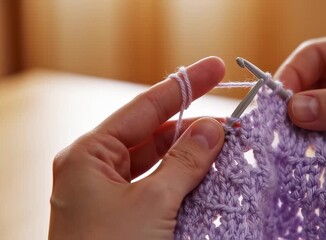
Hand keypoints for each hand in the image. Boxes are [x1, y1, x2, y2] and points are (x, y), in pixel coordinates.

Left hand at [49, 57, 224, 238]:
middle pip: (153, 132)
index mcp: (89, 155)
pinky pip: (159, 183)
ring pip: (159, 159)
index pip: (145, 108)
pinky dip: (185, 176)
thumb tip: (212, 127)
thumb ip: (184, 161)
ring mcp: (110, 192)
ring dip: (193, 152)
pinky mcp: (125, 213)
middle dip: (193, 124)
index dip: (184, 85)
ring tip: (228, 142)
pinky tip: (210, 169)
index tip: (215, 67)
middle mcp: (97, 168)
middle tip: (231, 119)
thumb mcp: (152, 204)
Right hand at [274, 30, 325, 160]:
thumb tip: (295, 109)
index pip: (318, 54)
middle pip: (313, 83)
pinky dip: (316, 145)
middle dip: (294, 102)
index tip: (276, 100)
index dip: (293, 73)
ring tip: (291, 142)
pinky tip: (310, 154)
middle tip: (278, 126)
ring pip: (316, 112)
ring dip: (303, 126)